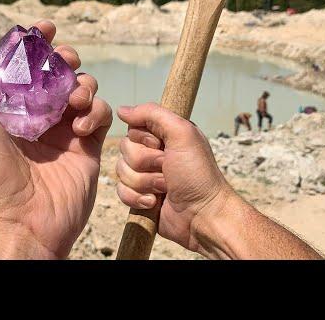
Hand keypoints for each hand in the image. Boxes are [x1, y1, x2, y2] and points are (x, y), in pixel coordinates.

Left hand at [0, 20, 111, 258]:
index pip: (25, 66)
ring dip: (82, 83)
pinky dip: (96, 110)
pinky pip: (100, 115)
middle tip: (65, 59)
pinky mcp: (87, 148)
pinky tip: (80, 124)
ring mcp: (62, 132)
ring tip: (72, 100)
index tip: (46, 27)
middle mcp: (36, 116)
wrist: (14, 224)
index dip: (36, 43)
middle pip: (58, 73)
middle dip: (65, 58)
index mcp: (7, 107)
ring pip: (83, 89)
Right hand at [115, 103, 322, 258]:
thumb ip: (152, 113)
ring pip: (121, 171)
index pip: (133, 127)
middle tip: (167, 170)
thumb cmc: (198, 174)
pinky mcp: (139, 196)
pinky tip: (155, 202)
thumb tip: (122, 110)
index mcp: (164, 135)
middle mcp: (153, 153)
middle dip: (146, 163)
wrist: (202, 215)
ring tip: (165, 188)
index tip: (163, 147)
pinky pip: (121, 191)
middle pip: (125, 149)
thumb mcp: (182, 133)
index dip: (144, 139)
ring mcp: (145, 175)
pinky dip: (137, 198)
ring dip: (144, 182)